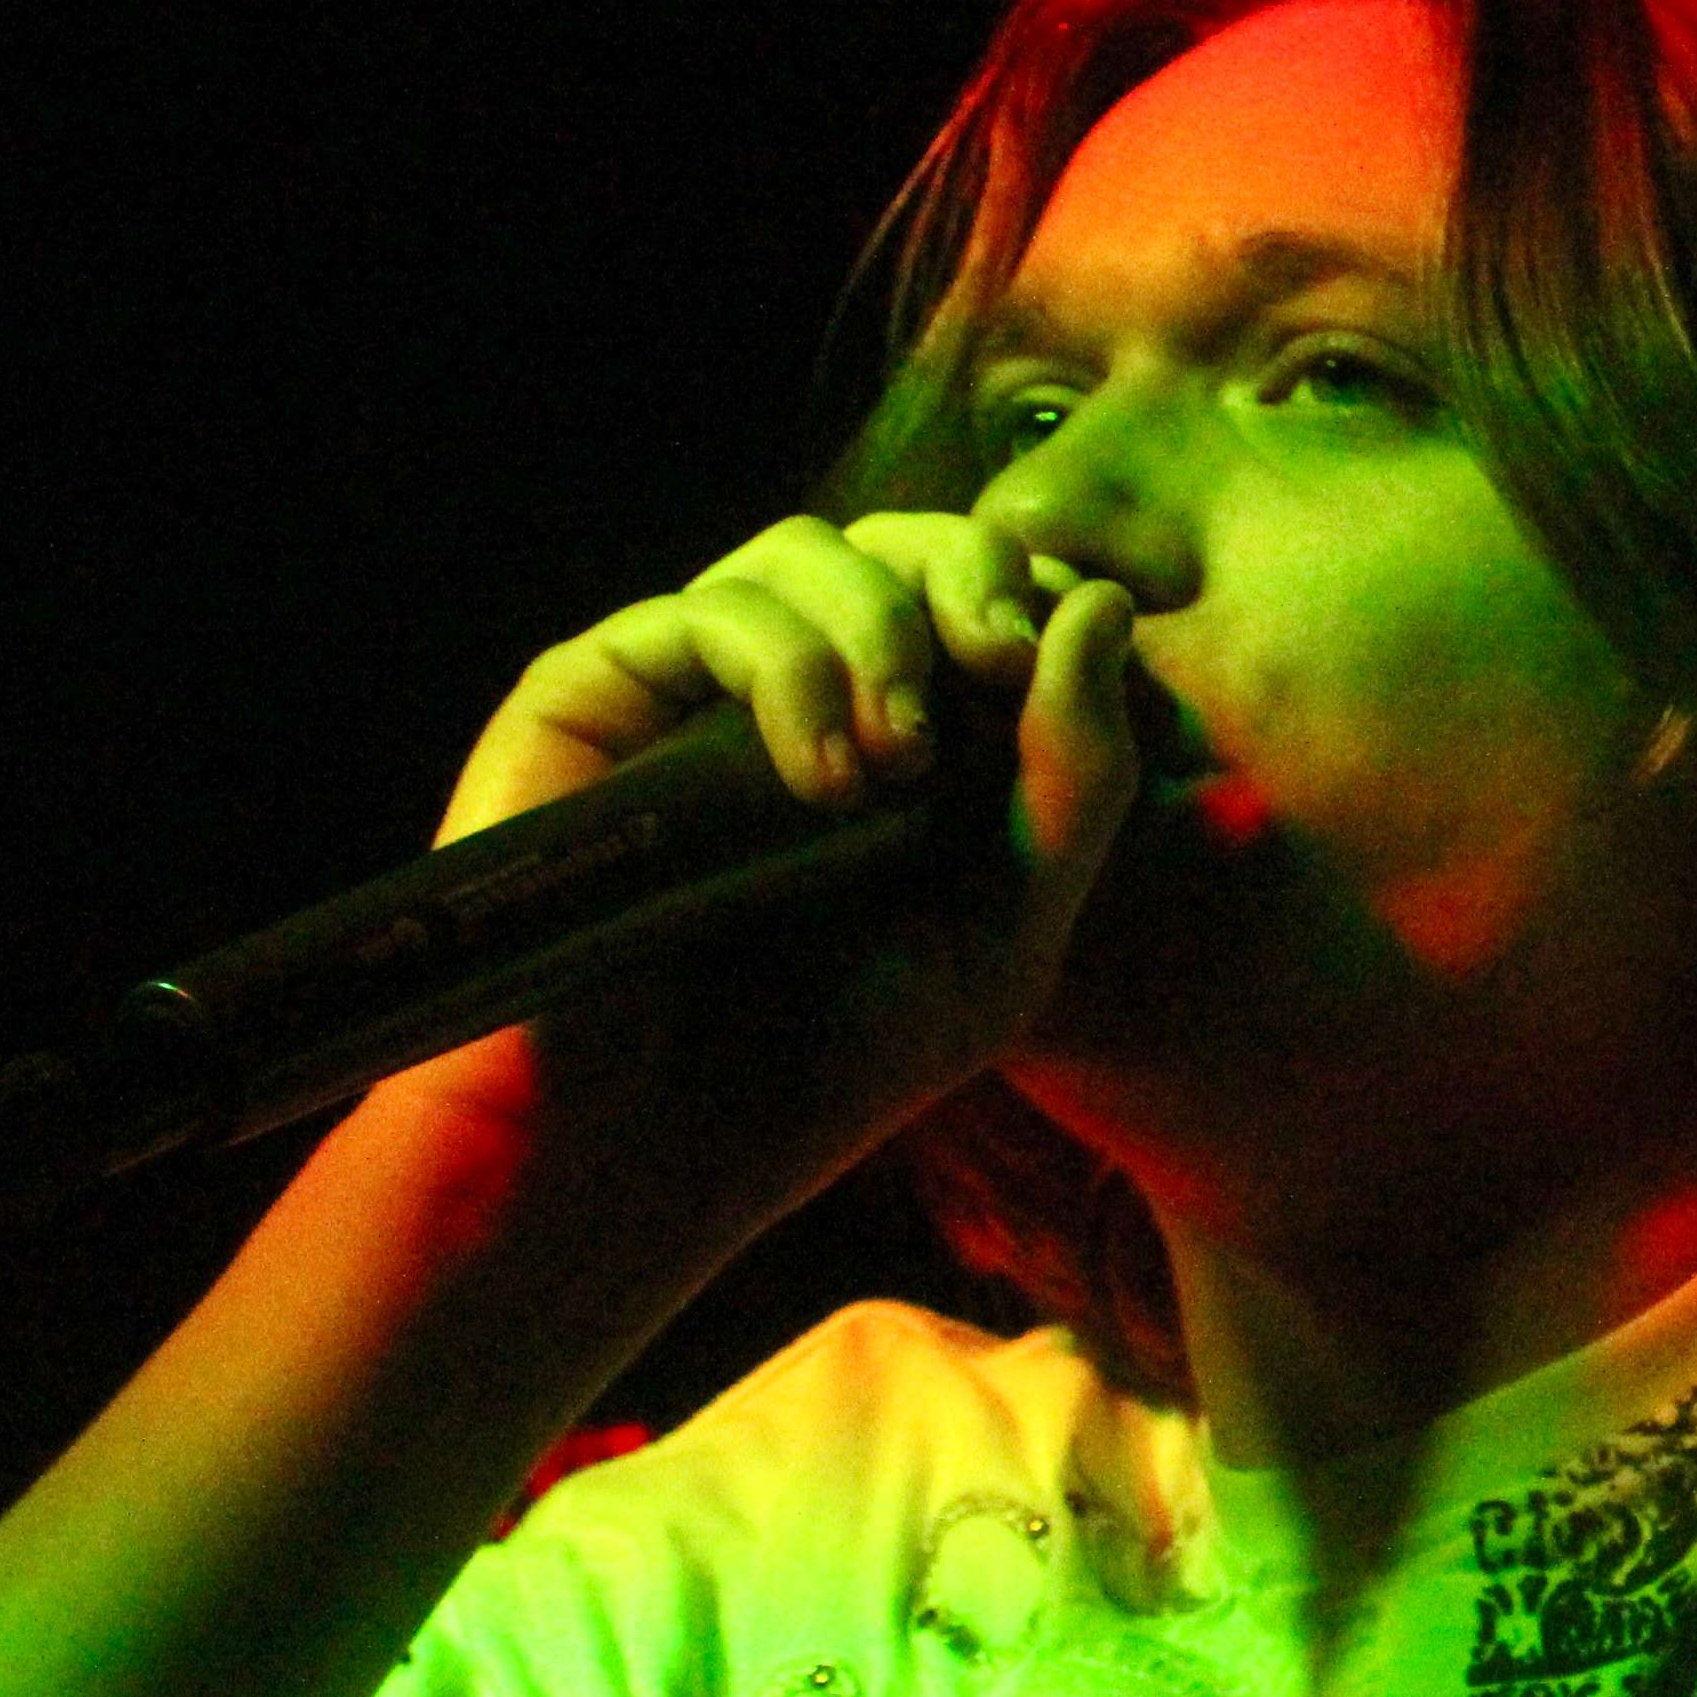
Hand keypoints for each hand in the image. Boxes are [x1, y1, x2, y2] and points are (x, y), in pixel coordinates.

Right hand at [377, 506, 1146, 1231]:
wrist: (659, 1151)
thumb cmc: (829, 1059)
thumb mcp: (1006, 931)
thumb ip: (1076, 778)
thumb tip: (1104, 602)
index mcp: (899, 735)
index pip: (981, 599)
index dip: (1038, 606)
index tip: (1082, 670)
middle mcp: (793, 692)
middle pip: (898, 544)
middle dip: (972, 573)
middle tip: (1003, 653)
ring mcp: (688, 687)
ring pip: (805, 553)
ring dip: (884, 628)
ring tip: (904, 760)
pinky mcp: (592, 694)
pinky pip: (706, 612)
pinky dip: (794, 672)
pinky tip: (827, 779)